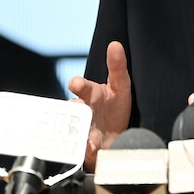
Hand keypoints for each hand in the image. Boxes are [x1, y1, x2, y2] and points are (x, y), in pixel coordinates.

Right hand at [68, 41, 131, 171]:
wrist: (117, 138)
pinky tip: (92, 147)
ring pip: (74, 129)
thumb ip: (118, 66)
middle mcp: (83, 111)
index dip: (78, 85)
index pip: (81, 87)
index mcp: (91, 95)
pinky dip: (87, 149)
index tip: (76, 84)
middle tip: (77, 110)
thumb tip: (115, 44)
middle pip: (73, 109)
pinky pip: (82, 149)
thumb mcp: (121, 86)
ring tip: (88, 136)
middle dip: (73, 110)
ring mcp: (82, 130)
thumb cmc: (115, 108)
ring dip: (80, 131)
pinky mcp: (85, 149)